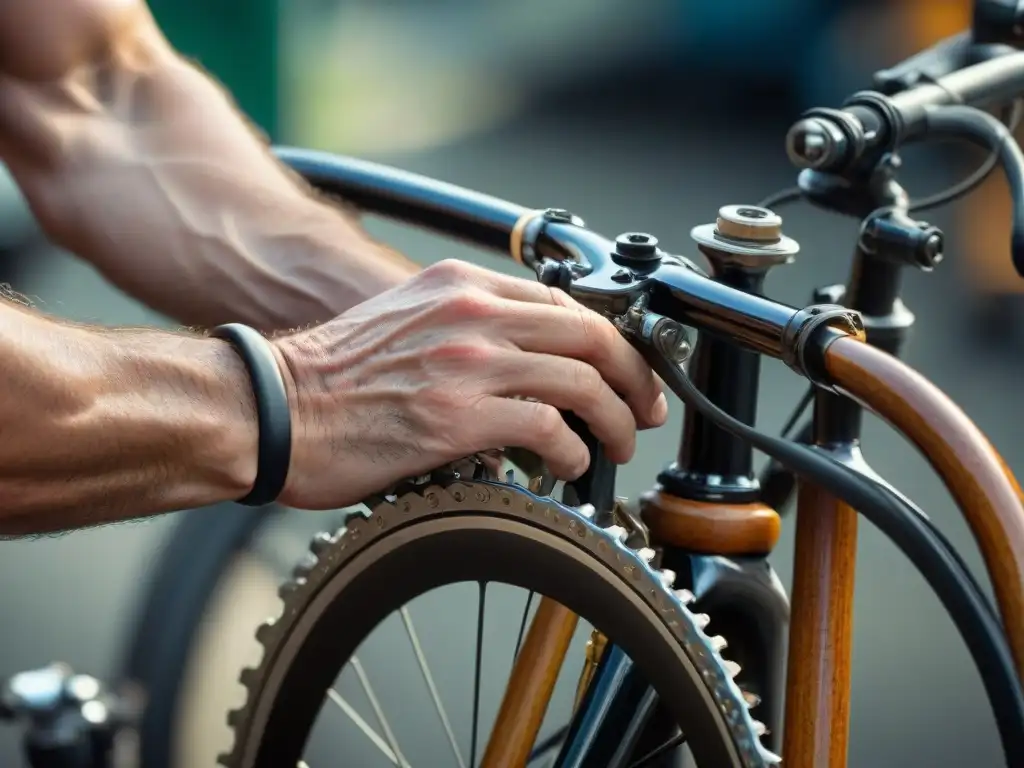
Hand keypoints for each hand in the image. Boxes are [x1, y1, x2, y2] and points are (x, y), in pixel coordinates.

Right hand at [272, 259, 667, 509]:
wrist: (268, 407)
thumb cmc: (327, 376)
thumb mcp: (404, 322)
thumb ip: (464, 327)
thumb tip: (520, 364)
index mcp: (458, 285)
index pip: (564, 302)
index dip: (609, 341)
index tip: (624, 372)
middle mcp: (470, 313)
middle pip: (591, 332)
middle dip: (633, 377)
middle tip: (643, 411)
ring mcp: (465, 362)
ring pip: (582, 380)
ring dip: (614, 420)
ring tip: (616, 446)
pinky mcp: (455, 416)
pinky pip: (547, 428)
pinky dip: (571, 451)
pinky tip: (567, 468)